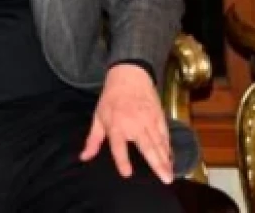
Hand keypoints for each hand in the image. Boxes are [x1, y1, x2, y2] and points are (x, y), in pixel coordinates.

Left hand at [80, 63, 172, 183]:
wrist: (130, 75)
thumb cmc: (112, 97)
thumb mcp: (98, 117)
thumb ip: (92, 140)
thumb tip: (84, 158)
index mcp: (117, 126)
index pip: (119, 147)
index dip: (123, 160)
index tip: (127, 174)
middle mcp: (135, 124)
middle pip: (148, 147)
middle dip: (157, 164)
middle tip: (165, 179)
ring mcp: (149, 120)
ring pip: (159, 143)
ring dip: (166, 159)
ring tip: (170, 173)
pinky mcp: (159, 115)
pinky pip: (165, 134)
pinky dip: (168, 146)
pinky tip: (170, 157)